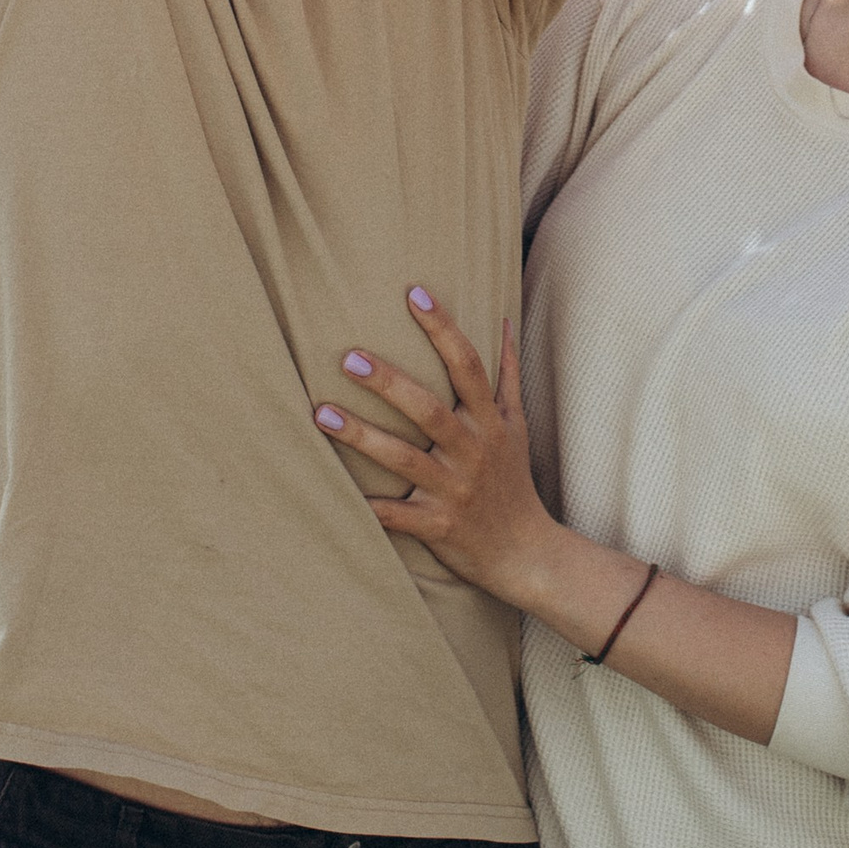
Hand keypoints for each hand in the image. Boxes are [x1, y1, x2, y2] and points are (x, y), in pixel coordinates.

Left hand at [314, 291, 561, 605]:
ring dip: (362, 436)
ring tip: (322, 413)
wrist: (526, 554)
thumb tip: (503, 321)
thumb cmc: (513, 481)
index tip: (414, 293)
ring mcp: (454, 490)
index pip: (468, 366)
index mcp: (491, 422)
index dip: (443, 328)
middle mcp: (473, 451)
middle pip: (429, 410)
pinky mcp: (437, 526)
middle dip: (389, 383)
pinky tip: (335, 491)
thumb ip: (508, 373)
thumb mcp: (518, 425)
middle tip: (349, 357)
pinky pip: (397, 517)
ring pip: (404, 460)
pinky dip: (369, 507)